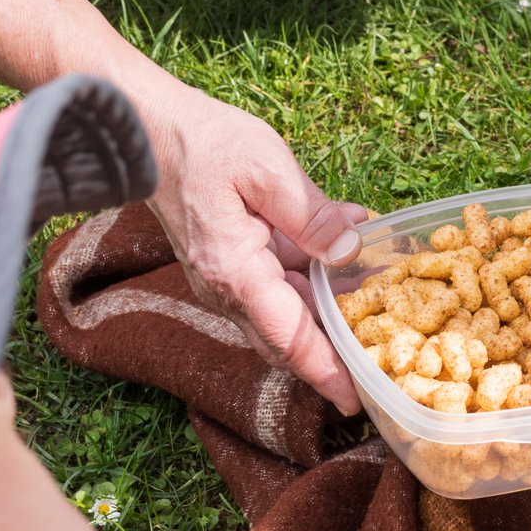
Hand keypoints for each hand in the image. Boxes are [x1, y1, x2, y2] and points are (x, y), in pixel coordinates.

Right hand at [145, 83, 367, 411]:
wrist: (146, 128)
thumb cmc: (204, 143)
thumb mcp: (269, 170)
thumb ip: (313, 216)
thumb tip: (351, 251)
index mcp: (237, 273)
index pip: (289, 339)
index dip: (325, 373)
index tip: (356, 402)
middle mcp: (228, 287)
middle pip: (289, 334)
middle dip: (335, 347)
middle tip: (384, 355)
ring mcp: (225, 275)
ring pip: (287, 305)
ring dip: (331, 302)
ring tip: (383, 293)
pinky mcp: (229, 256)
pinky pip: (277, 277)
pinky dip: (313, 270)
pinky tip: (350, 244)